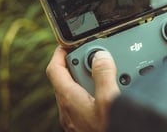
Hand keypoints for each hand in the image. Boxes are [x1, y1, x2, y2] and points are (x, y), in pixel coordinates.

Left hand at [46, 5, 166, 130]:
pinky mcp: (85, 124)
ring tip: (111, 77)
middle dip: (83, 64)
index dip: (60, 52)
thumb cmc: (107, 130)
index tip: (70, 43)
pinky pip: (85, 102)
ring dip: (92, 79)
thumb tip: (100, 56)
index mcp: (69, 99)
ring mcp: (76, 118)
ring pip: (78, 90)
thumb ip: (104, 75)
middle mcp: (68, 109)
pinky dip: (95, 93)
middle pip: (68, 77)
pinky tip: (111, 95)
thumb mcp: (109, 101)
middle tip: (99, 58)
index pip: (55, 69)